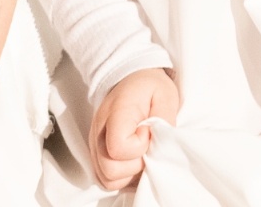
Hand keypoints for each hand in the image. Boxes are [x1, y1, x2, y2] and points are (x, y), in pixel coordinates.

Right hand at [89, 68, 178, 190]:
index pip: (118, 147)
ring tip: (141, 154)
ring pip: (106, 179)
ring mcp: (95, 145)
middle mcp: (99, 131)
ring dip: (128, 174)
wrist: (131, 79)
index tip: (148, 132)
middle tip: (147, 148)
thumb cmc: (149, 88)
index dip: (139, 147)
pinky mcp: (96, 153)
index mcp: (116, 113)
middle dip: (134, 166)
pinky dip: (121, 177)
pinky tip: (133, 160)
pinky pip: (104, 179)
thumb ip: (165, 119)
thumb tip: (160, 146)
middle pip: (110, 169)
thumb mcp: (165, 95)